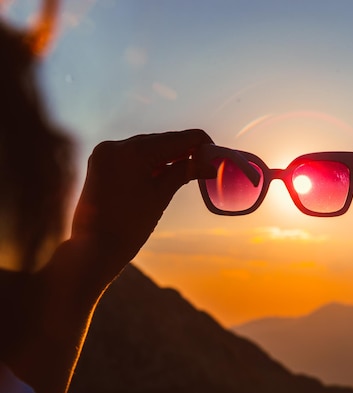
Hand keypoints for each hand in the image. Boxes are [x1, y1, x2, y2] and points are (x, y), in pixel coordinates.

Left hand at [70, 129, 257, 278]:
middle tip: (205, 160)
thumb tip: (209, 165)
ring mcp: (104, 154)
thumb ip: (184, 172)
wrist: (94, 249)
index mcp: (132, 152)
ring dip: (166, 155)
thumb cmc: (129, 226)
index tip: (214, 149)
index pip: (175, 138)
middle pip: (160, 140)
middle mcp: (115, 146)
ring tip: (188, 166)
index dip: (198, 142)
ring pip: (145, 147)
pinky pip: (131, 156)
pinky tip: (165, 169)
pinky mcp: (100, 163)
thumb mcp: (161, 195)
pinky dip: (148, 161)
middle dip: (183, 149)